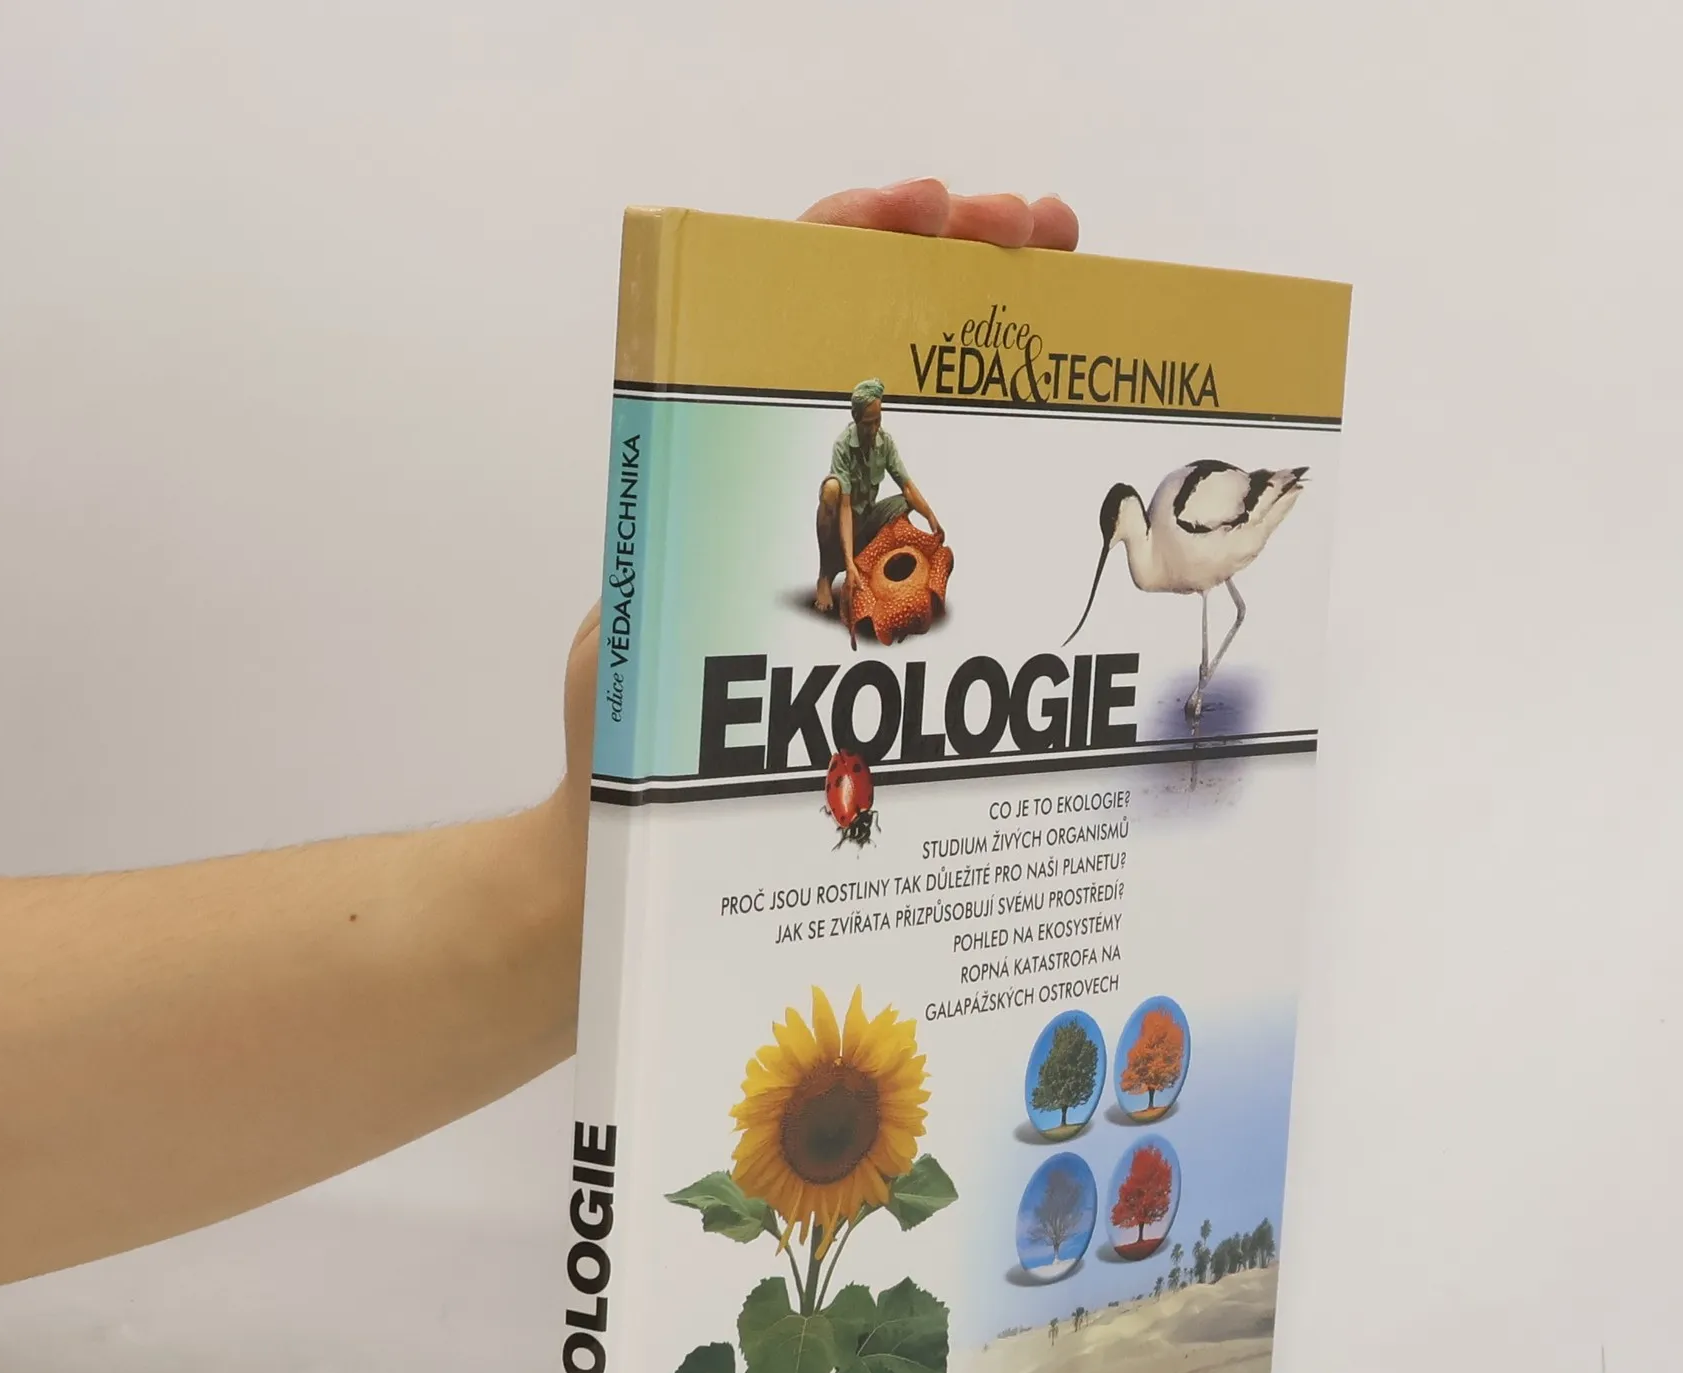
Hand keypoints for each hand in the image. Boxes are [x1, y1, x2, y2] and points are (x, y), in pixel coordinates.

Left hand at [548, 183, 1076, 880]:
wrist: (626, 855)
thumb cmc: (620, 755)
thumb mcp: (653, 631)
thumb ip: (709, 561)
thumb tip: (807, 502)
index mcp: (709, 470)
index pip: (776, 306)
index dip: (856, 237)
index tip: (930, 208)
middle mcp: (775, 496)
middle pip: (868, 335)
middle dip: (957, 262)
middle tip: (1039, 230)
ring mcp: (832, 552)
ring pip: (920, 416)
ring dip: (991, 339)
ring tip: (1061, 279)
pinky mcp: (867, 615)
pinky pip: (940, 522)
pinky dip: (998, 464)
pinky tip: (1052, 431)